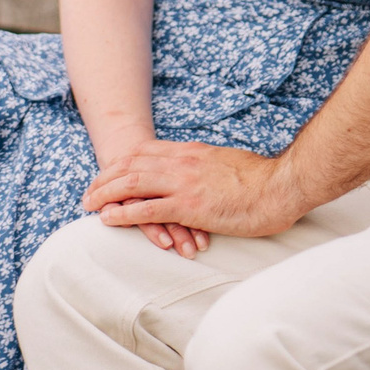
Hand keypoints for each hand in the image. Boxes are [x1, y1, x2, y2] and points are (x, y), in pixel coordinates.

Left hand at [82, 141, 308, 240]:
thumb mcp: (226, 162)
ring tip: (89, 204)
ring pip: (132, 183)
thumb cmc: (261, 179)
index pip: (144, 152)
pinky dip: (124, 213)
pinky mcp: (190, 206)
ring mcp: (184, 183)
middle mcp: (182, 162)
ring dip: (106, 193)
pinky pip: (147, 209)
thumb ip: (206, 165)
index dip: (120, 163)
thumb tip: (198, 170)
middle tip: (89, 191)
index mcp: (191, 151)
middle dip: (105, 177)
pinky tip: (108, 218)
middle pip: (131, 164)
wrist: (280, 186)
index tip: (106, 173)